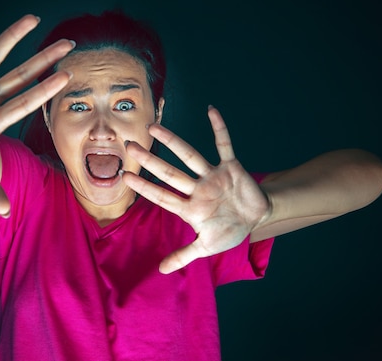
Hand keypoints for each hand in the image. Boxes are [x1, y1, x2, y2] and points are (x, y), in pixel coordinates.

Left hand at [123, 106, 270, 273]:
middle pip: (169, 172)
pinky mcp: (231, 167)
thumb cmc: (229, 230)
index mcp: (190, 208)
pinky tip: (210, 110)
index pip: (162, 196)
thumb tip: (161, 271)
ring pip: (189, 155)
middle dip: (150, 160)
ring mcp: (213, 176)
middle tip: (129, 146)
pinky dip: (219, 128)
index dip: (144, 187)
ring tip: (153, 128)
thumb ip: (184, 255)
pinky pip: (224, 145)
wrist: (257, 217)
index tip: (124, 177)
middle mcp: (197, 188)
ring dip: (173, 142)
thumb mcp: (207, 247)